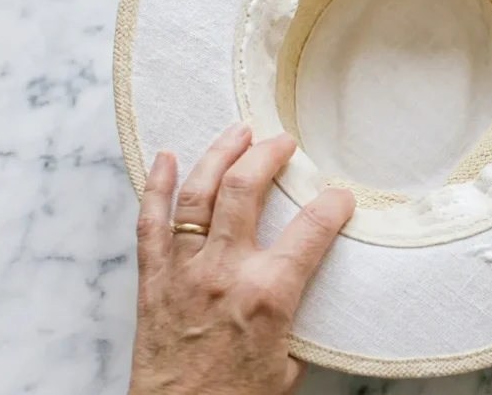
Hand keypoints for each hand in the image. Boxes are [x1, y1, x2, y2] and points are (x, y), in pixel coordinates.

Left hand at [128, 123, 354, 394]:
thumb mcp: (291, 360)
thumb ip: (301, 317)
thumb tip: (313, 291)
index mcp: (269, 293)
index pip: (312, 228)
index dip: (333, 203)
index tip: (340, 195)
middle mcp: (225, 271)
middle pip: (245, 189)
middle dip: (268, 155)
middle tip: (282, 142)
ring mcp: (184, 270)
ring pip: (198, 194)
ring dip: (219, 154)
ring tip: (237, 132)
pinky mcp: (154, 279)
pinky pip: (151, 222)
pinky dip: (156, 186)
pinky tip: (167, 159)